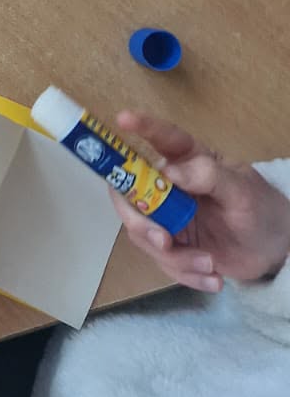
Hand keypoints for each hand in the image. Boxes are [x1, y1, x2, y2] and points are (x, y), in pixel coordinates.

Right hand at [112, 112, 289, 291]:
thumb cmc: (261, 209)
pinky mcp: (172, 245)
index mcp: (189, 160)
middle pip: (130, 195)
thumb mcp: (243, 190)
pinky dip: (186, 275)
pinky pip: (162, 261)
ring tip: (209, 265)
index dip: (140, 126)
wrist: (273, 249)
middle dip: (140, 222)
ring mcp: (167, 216)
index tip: (122, 118)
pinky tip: (214, 279)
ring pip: (143, 234)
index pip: (161, 138)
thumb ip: (209, 176)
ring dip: (174, 257)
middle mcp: (169, 185)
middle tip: (164, 241)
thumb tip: (169, 171)